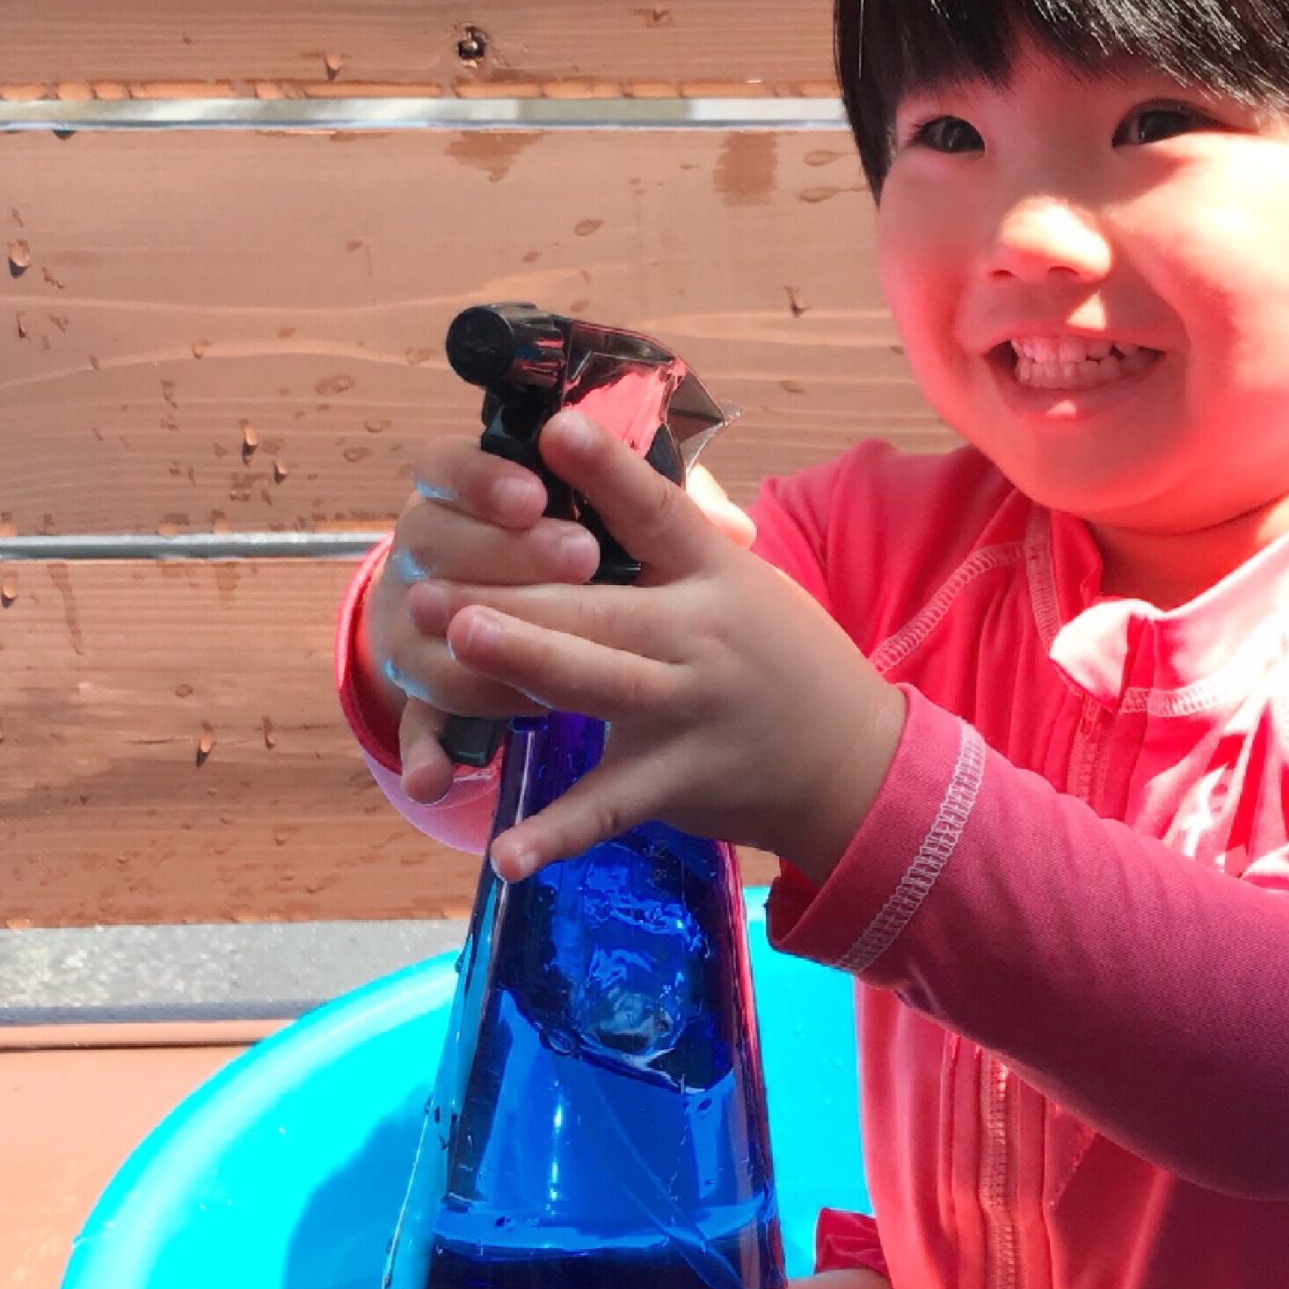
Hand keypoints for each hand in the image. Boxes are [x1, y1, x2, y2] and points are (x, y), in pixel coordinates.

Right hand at [364, 435, 601, 802]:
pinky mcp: (422, 692)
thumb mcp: (587, 513)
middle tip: (580, 556)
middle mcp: (424, 551)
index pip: (448, 469)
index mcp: (458, 494)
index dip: (485, 481)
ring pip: (428, 637)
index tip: (537, 493)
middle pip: (442, 544)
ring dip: (476, 647)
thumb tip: (714, 508)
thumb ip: (631, 506)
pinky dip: (423, 755)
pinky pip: (416, 724)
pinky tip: (435, 781)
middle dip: (511, 553)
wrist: (492, 602)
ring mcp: (414, 624)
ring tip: (518, 660)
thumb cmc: (557, 547)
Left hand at [409, 410, 904, 881]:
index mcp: (714, 576)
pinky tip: (507, 858)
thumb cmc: (786, 658)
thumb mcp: (748, 580)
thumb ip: (682, 528)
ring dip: (527, 665)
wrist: (854, 764)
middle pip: (601, 608)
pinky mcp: (676, 783)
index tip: (556, 429)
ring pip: (597, 685)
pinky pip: (609, 810)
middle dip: (518, 591)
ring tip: (457, 640)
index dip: (608, 472)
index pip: (657, 514)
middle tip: (433, 577)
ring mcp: (686, 713)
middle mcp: (700, 638)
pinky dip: (559, 837)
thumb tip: (622, 445)